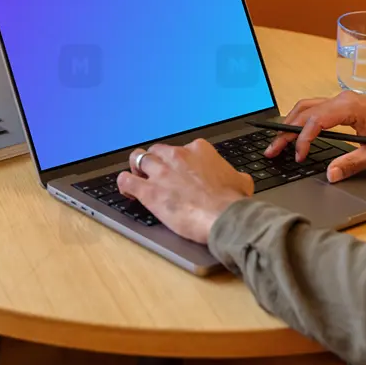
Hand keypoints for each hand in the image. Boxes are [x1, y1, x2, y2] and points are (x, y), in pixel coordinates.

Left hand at [116, 138, 253, 244]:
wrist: (223, 216)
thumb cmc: (231, 201)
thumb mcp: (241, 182)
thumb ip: (234, 176)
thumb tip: (238, 179)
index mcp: (198, 150)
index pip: (181, 149)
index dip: (178, 161)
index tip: (180, 172)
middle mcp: (177, 156)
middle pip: (157, 151)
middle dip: (156, 162)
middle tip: (158, 175)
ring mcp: (161, 172)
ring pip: (138, 159)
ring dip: (137, 168)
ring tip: (139, 178)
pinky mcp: (149, 191)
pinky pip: (126, 180)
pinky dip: (124, 184)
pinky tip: (128, 191)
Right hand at [264, 91, 365, 181]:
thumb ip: (351, 164)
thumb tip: (330, 174)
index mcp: (350, 107)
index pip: (316, 120)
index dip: (303, 139)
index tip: (298, 156)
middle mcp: (342, 99)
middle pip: (305, 111)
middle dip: (286, 131)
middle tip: (272, 150)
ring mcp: (341, 100)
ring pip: (306, 107)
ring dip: (290, 123)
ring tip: (277, 143)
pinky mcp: (342, 105)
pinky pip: (314, 108)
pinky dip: (300, 120)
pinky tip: (294, 134)